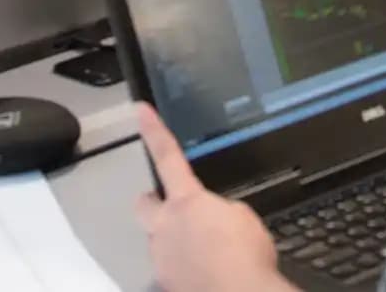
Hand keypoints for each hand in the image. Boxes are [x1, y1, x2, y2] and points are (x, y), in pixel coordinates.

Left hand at [134, 105, 285, 291]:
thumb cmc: (245, 258)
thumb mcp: (242, 217)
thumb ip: (219, 210)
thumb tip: (214, 219)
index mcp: (187, 202)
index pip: (167, 157)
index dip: (153, 131)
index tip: (140, 110)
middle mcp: (166, 228)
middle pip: (144, 204)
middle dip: (153, 202)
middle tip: (169, 207)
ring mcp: (162, 258)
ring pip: (158, 241)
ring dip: (173, 241)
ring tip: (203, 251)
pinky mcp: (166, 284)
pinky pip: (170, 270)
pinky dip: (183, 269)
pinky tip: (203, 273)